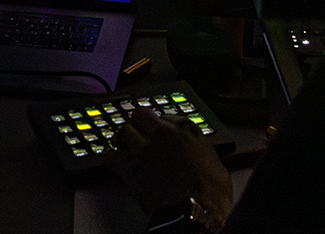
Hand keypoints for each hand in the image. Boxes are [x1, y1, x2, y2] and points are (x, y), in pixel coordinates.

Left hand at [114, 107, 233, 230]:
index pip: (160, 115)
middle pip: (139, 115)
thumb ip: (191, 146)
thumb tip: (185, 149)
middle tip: (136, 133)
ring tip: (124, 146)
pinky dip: (113, 159)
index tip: (152, 129)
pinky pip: (112, 157)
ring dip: (123, 139)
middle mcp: (162, 135)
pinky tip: (115, 161)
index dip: (154, 124)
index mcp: (184, 129)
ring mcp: (145, 150)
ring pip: (123, 131)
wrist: (201, 211)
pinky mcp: (131, 170)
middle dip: (137, 124)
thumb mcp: (210, 158)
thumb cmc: (212, 191)